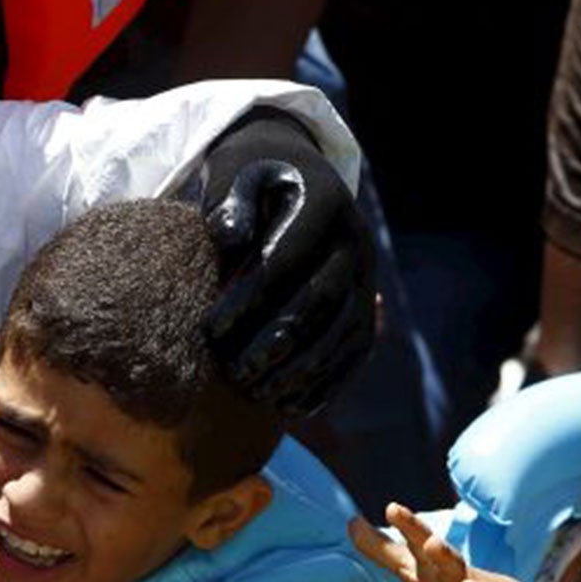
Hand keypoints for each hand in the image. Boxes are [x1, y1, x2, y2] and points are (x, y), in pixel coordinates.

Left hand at [197, 111, 376, 417]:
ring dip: (304, 371)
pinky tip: (294, 407)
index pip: (286, 260)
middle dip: (276, 343)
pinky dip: (330, 382)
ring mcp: (368, 275)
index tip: (212, 331)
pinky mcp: (369, 304)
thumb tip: (232, 239)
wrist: (297, 174)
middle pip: (321, 301)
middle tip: (234, 373)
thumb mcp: (235, 174)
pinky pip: (358, 350)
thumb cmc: (250, 181)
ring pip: (345, 332)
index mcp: (322, 203)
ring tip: (259, 394)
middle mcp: (355, 241)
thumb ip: (229, 203)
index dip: (249, 300)